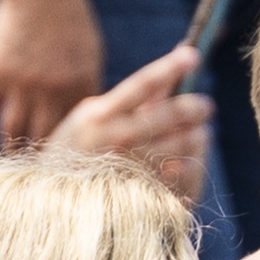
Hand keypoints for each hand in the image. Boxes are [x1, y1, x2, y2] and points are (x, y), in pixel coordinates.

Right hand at [0, 0, 111, 156]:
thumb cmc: (70, 19)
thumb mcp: (90, 53)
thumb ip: (86, 85)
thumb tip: (88, 117)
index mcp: (80, 86)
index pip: (72, 132)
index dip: (66, 150)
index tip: (62, 164)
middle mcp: (51, 90)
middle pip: (41, 138)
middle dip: (37, 157)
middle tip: (33, 170)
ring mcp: (22, 82)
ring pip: (11, 127)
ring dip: (10, 143)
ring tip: (9, 152)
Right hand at [50, 44, 214, 199]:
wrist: (53, 203)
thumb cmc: (76, 152)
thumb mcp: (92, 120)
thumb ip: (129, 100)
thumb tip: (168, 74)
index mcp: (99, 116)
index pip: (140, 85)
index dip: (169, 67)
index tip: (192, 55)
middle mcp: (114, 140)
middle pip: (168, 115)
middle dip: (194, 107)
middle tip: (206, 106)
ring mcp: (129, 168)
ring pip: (181, 145)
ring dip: (197, 137)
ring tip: (200, 133)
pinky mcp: (142, 193)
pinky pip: (180, 176)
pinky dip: (190, 164)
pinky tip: (189, 159)